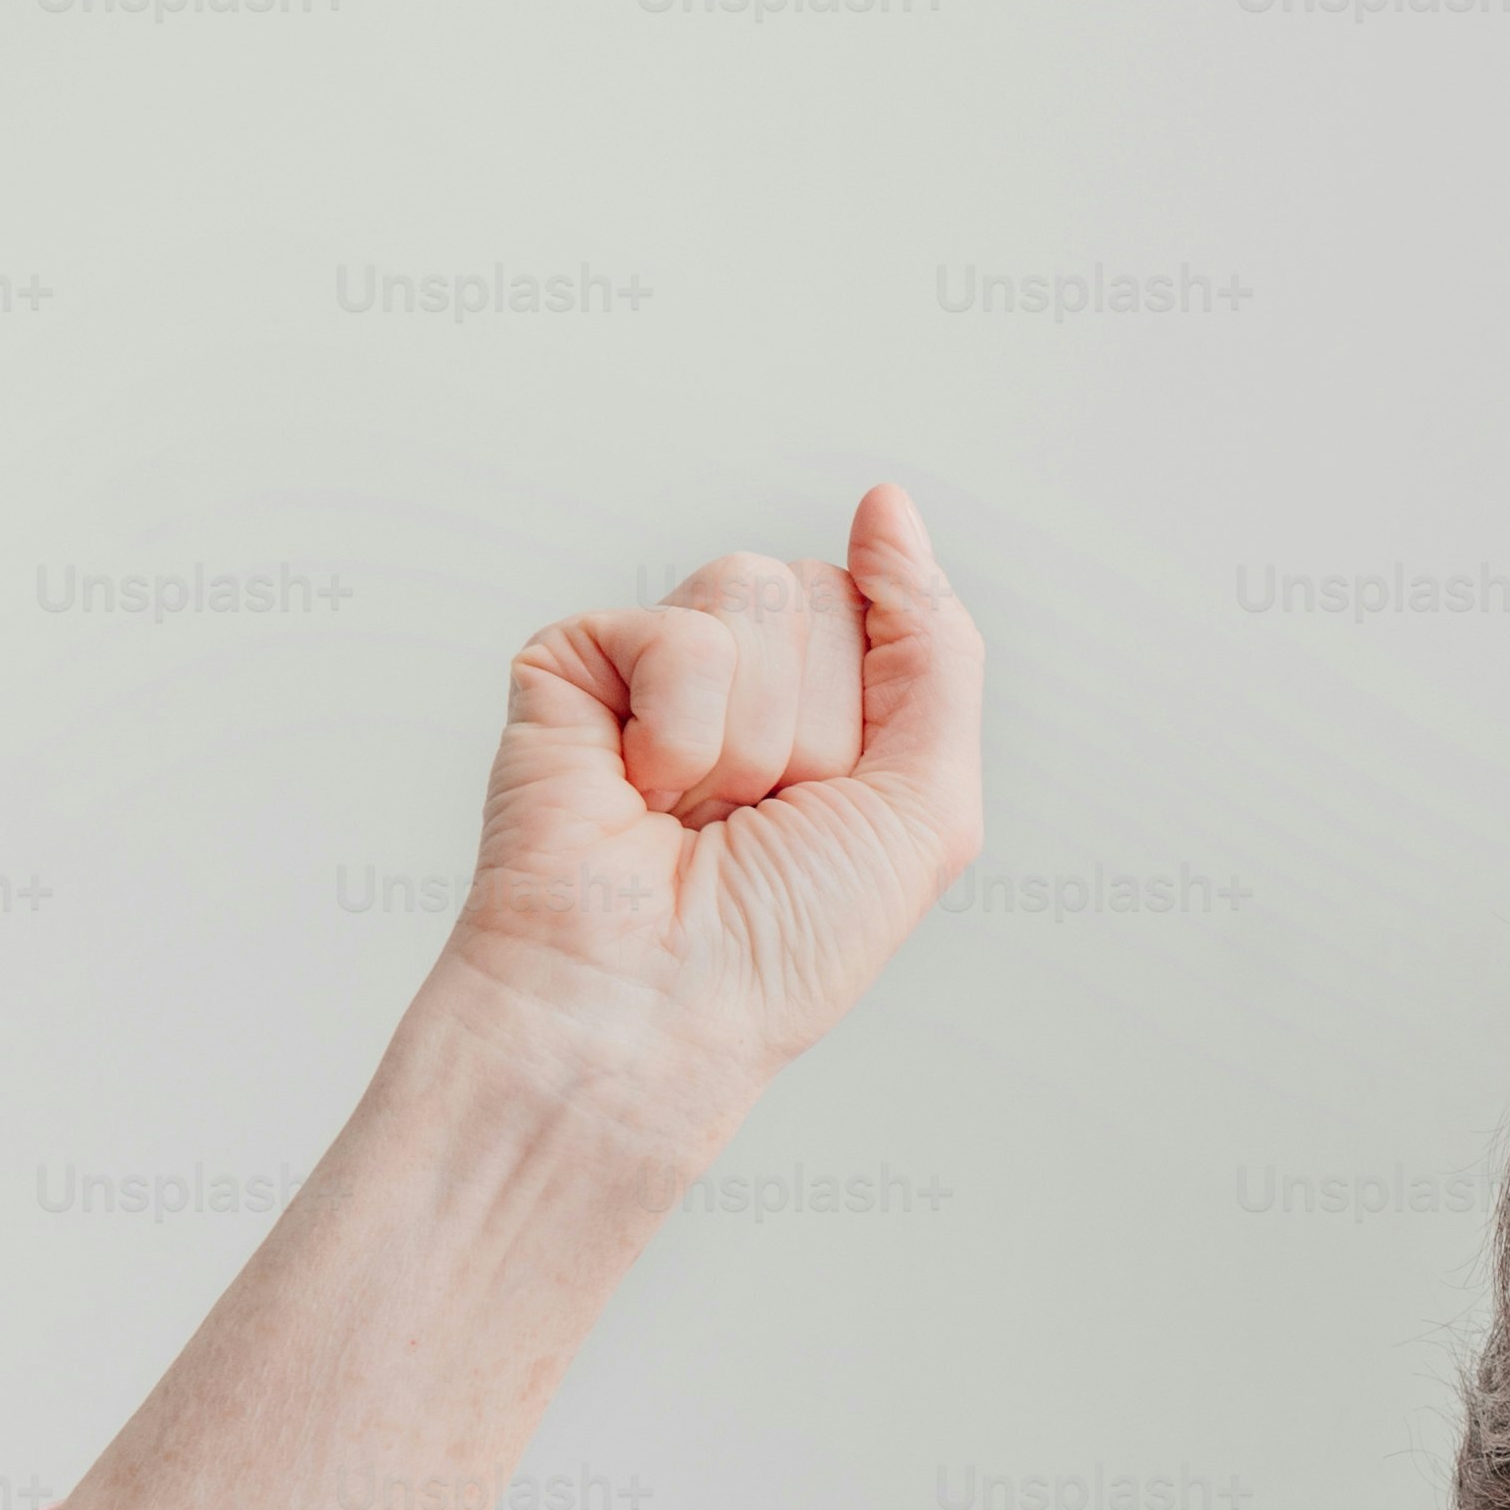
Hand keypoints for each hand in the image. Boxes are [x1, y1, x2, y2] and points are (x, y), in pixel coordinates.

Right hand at [425, 482, 987, 1116]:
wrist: (659, 1004)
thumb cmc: (784, 942)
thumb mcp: (929, 801)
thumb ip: (934, 644)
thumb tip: (889, 505)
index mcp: (832, 702)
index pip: (886, 607)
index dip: (876, 713)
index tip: (835, 799)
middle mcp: (746, 673)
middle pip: (820, 592)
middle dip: (815, 729)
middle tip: (758, 820)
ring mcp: (656, 661)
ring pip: (752, 594)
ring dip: (751, 737)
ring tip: (698, 813)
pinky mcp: (575, 659)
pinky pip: (676, 633)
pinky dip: (678, 731)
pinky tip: (638, 791)